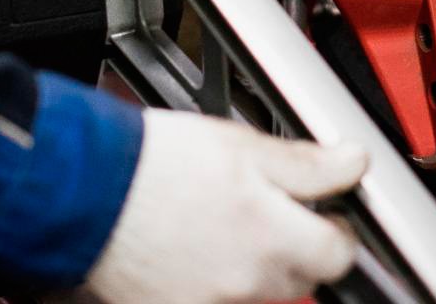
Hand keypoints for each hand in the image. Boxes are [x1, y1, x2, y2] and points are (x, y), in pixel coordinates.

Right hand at [84, 110, 366, 303]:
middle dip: (294, 245)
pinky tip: (191, 249)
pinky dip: (210, 280)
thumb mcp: (240, 146)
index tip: (323, 210)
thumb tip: (353, 163)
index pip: (341, 254)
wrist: (82, 191)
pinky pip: (214, 300)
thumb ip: (305, 162)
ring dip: (252, 264)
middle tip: (266, 210)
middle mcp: (247, 284)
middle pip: (301, 277)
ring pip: (257, 290)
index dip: (336, 227)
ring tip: (218, 224)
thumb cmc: (152, 165)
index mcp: (272, 239)